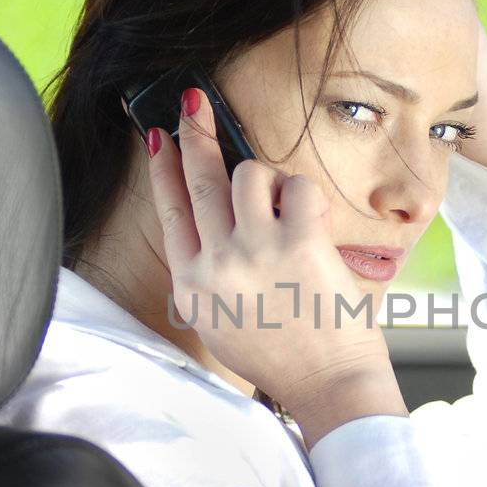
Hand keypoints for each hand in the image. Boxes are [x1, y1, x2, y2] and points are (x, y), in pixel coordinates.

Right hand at [144, 88, 406, 446]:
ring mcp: (256, 251)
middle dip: (196, 132)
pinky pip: (298, 187)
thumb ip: (208, 279)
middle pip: (200, 178)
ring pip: (249, 174)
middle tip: (196, 102)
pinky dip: (305, 195)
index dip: (163, 168)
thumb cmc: (284, 357)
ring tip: (284, 208)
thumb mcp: (222, 325)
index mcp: (194, 285)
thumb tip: (209, 231)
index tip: (158, 137)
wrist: (328, 385)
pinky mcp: (300, 243)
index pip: (170, 210)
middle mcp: (217, 264)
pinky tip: (309, 219)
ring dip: (268, 179)